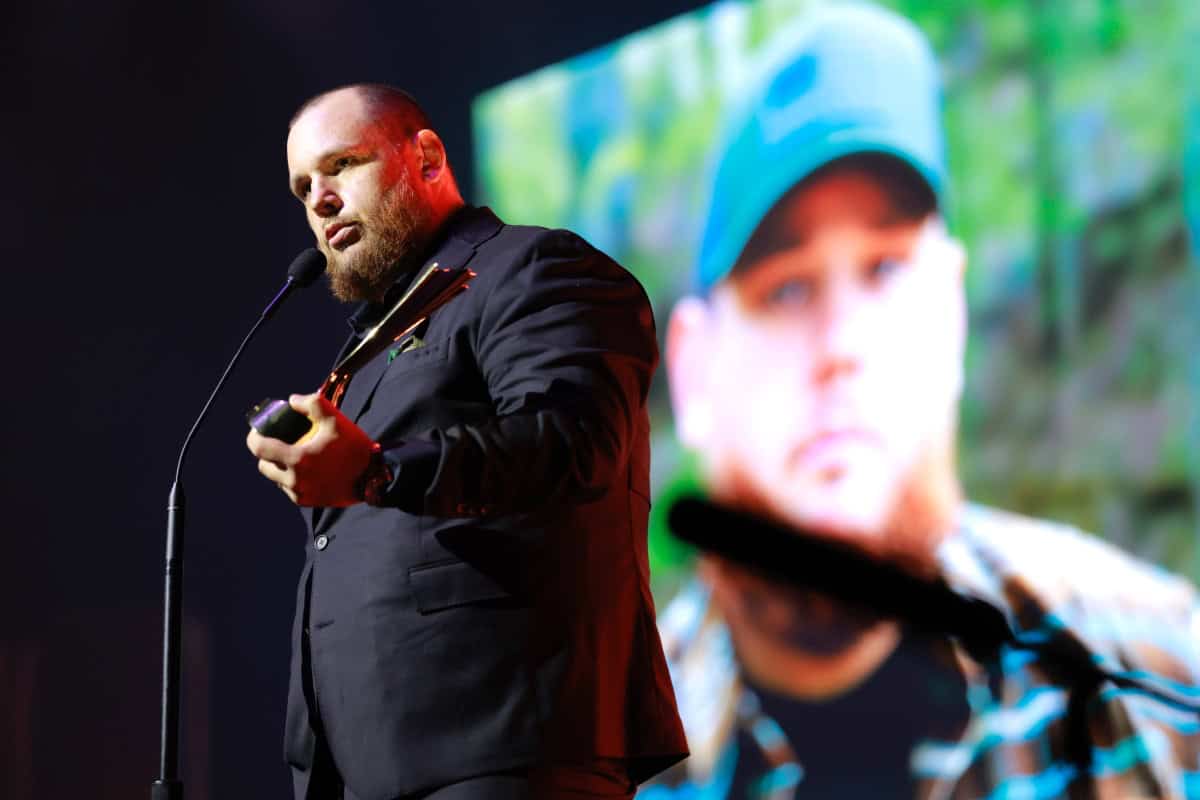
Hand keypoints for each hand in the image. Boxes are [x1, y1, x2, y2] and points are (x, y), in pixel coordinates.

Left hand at [246, 392, 376, 506]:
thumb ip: (312, 404)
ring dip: (279, 466)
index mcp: (298, 459)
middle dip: (267, 452)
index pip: (259, 449)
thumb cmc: (355, 448)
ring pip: (276, 478)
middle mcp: (295, 480)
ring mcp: (300, 493)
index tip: (259, 430)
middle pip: (264, 465)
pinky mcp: (308, 501)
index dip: (254, 437)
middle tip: (279, 441)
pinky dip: (292, 478)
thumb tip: (292, 401)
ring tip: (295, 455)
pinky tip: (306, 468)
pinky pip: (290, 489)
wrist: (373, 477)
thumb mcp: (335, 420)